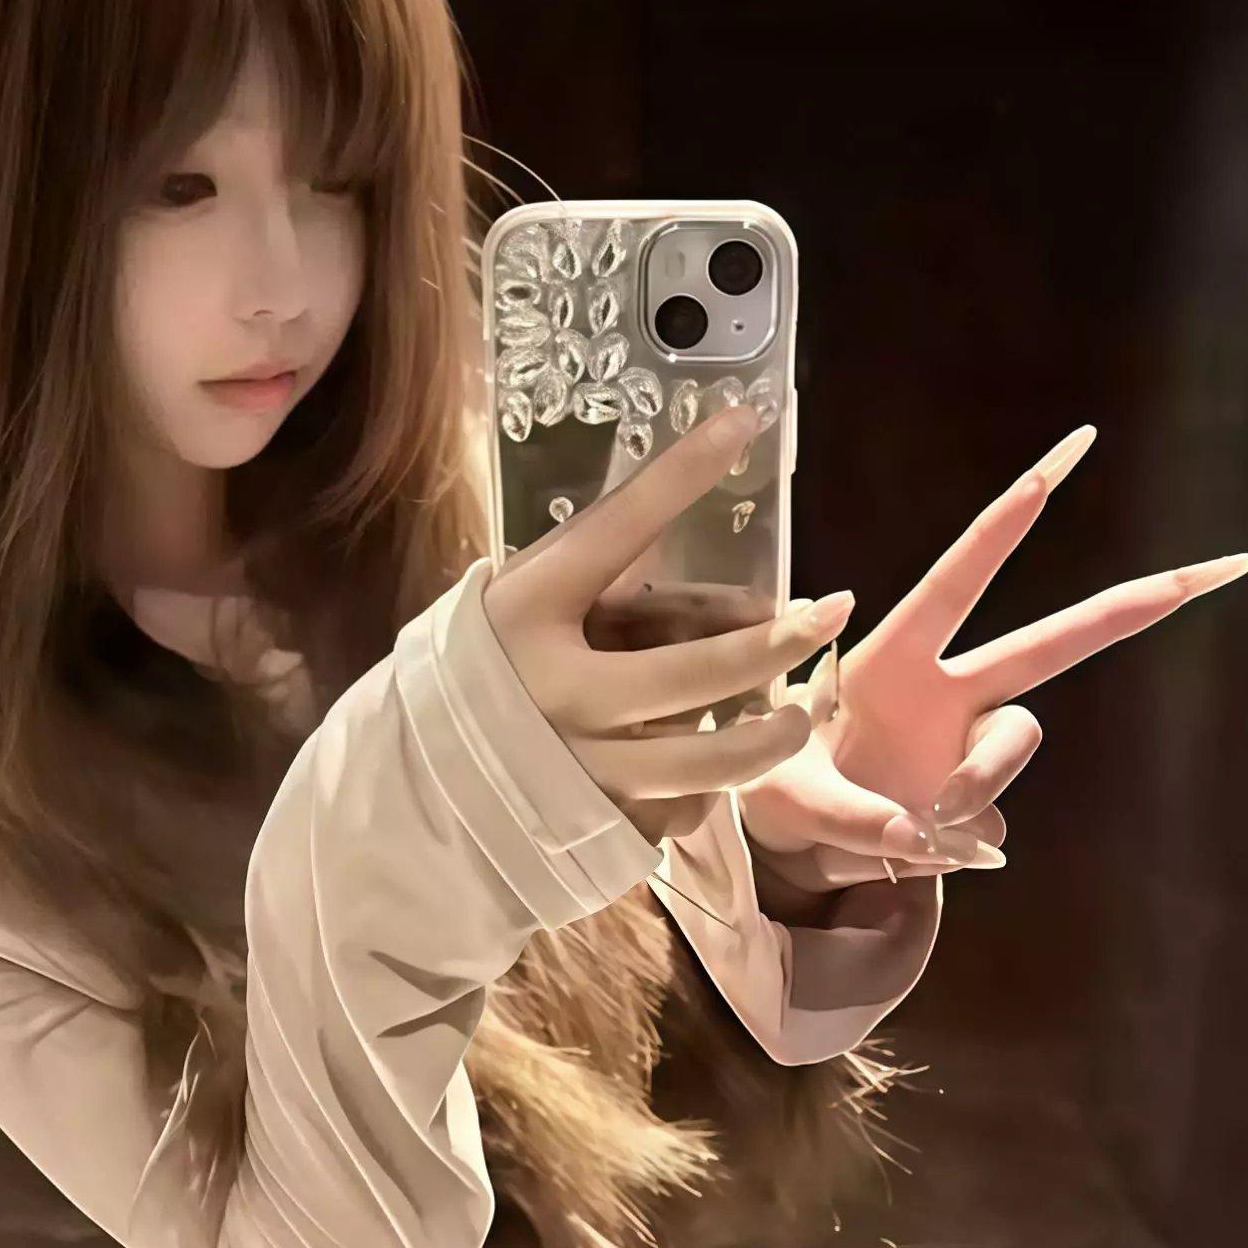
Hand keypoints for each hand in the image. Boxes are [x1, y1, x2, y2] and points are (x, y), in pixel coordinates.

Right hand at [484, 405, 839, 844]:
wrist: (417, 780)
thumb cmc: (485, 673)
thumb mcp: (524, 608)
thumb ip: (605, 586)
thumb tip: (732, 589)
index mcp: (527, 614)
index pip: (614, 529)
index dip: (679, 475)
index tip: (743, 420)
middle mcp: (557, 691)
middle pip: (697, 671)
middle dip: (777, 643)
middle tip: (829, 614)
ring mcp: (580, 767)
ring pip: (709, 758)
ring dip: (770, 735)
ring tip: (796, 714)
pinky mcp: (596, 827)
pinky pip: (681, 807)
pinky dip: (704, 788)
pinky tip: (709, 773)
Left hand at [737, 423, 1247, 887]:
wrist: (781, 846)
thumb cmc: (772, 790)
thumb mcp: (788, 796)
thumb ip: (856, 816)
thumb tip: (931, 836)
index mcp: (889, 659)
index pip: (958, 580)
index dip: (1006, 523)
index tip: (1066, 455)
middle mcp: (944, 690)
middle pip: (1055, 642)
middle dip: (1136, 603)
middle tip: (1224, 566)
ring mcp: (967, 745)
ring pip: (1021, 743)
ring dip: (979, 784)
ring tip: (916, 825)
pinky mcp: (975, 801)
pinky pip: (992, 820)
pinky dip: (955, 839)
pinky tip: (910, 845)